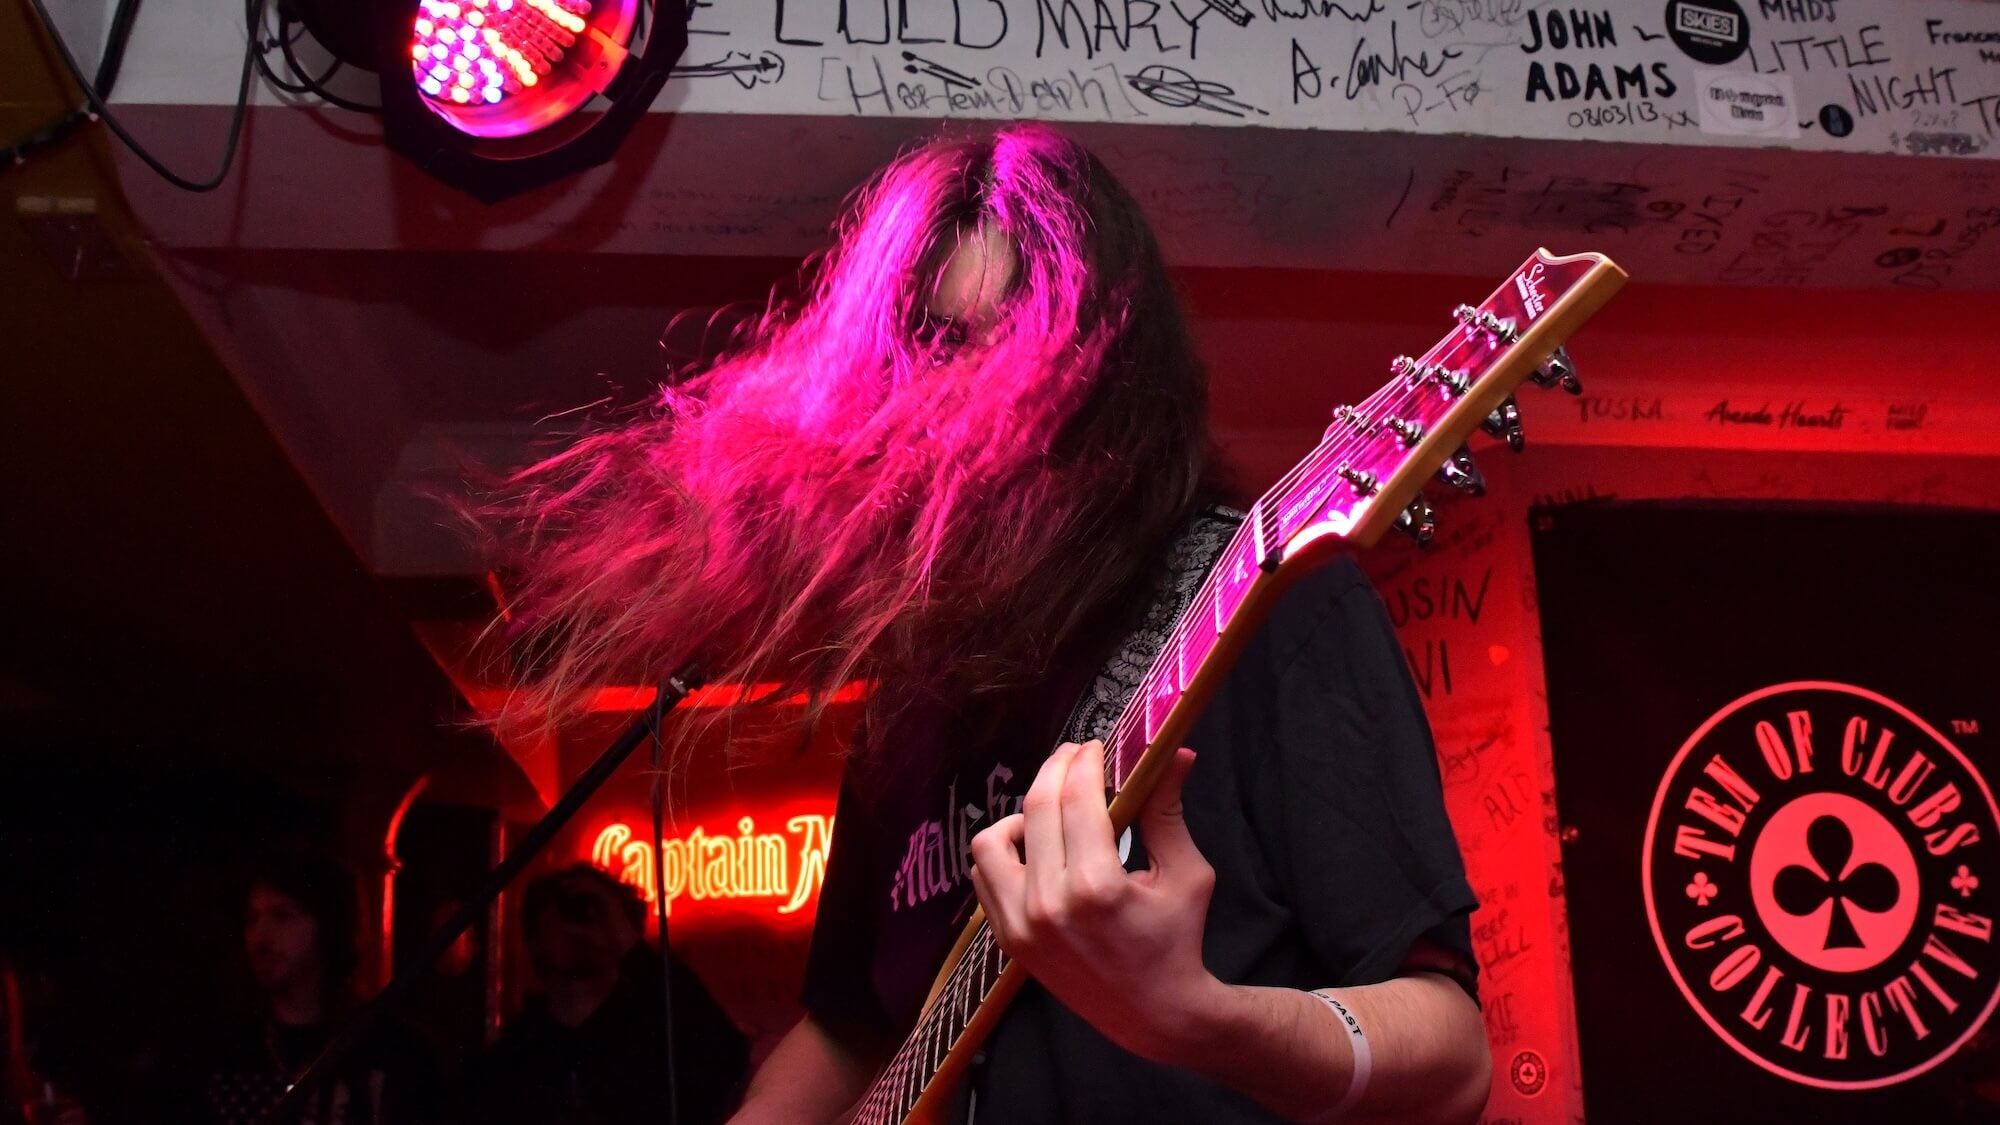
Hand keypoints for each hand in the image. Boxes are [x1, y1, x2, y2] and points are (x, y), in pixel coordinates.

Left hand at [968, 740, 1222, 1062]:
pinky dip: (1004, 853)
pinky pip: (984, 876)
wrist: (1153, 1014)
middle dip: (1055, 768)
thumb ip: (1168, 810)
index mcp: (1097, 885)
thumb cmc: (1176, 940)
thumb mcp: (1186, 873)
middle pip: (1035, 807)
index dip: (1085, 760)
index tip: (1096, 746)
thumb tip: (1178, 752)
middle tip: (1075, 757)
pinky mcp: (1007, 939)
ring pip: (992, 840)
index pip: (1076, 797)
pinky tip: (1034, 848)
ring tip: (1051, 812)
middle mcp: (1049, 903)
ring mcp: (1020, 924)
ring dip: (1020, 814)